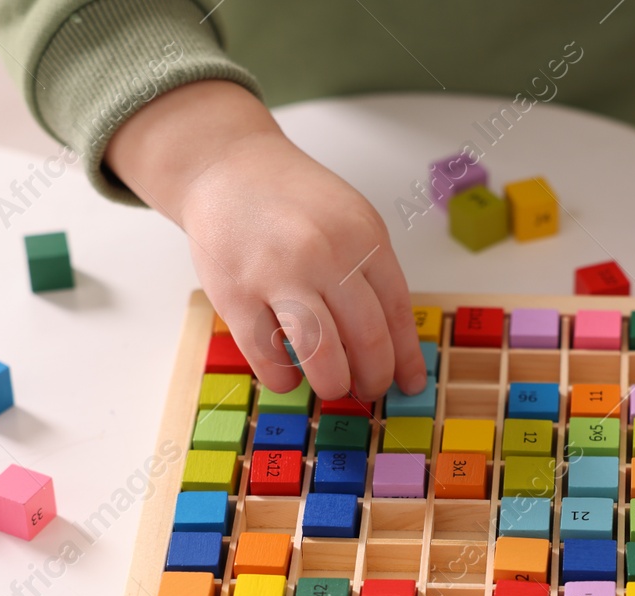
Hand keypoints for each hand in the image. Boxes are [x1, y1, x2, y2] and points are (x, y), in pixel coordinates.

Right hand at [106, 80, 426, 400]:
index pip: (397, 313)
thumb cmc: (291, 200)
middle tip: (368, 390)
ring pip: (321, 356)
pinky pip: (268, 357)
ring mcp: (278, 275)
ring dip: (333, 384)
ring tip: (333, 385)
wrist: (225, 166)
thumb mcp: (350, 220)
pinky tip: (288, 374)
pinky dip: (284, 378)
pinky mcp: (236, 294)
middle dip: (373, 379)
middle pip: (367, 340)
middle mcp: (325, 255)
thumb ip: (371, 272)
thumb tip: (391, 342)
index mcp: (363, 238)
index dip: (405, 358)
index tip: (409, 383)